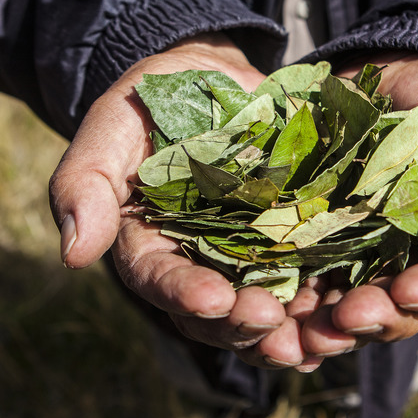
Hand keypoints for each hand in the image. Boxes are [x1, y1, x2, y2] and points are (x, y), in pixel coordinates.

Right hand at [49, 33, 316, 369]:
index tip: (212, 300)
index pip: (158, 278)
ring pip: (261, 311)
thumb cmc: (150, 100)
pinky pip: (307, 282)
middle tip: (268, 322)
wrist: (210, 78)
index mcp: (146, 243)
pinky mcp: (290, 242)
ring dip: (285, 331)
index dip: (183, 293)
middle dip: (240, 323)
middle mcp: (196, 263)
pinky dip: (323, 305)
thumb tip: (73, 256)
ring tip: (311, 339)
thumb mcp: (111, 125)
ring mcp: (246, 257)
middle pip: (213, 312)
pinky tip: (344, 317)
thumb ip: (85, 182)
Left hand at [297, 54, 417, 356]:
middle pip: (390, 311)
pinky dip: (283, 299)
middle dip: (370, 318)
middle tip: (346, 318)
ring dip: (323, 325)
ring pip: (340, 307)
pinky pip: (295, 277)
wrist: (396, 79)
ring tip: (304, 329)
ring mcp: (355, 257)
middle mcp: (404, 267)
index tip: (408, 291)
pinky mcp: (311, 239)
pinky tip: (266, 305)